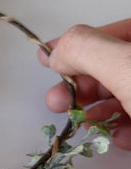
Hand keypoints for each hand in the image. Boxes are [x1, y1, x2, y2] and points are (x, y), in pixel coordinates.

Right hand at [37, 21, 130, 149]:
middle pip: (112, 64)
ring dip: (97, 110)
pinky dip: (123, 128)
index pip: (110, 30)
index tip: (45, 59)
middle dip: (80, 84)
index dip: (75, 44)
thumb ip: (85, 51)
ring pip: (124, 93)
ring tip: (81, 123)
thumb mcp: (124, 67)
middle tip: (58, 100)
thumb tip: (57, 53)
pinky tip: (117, 138)